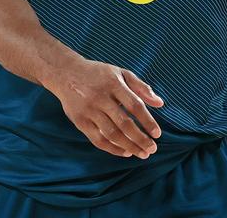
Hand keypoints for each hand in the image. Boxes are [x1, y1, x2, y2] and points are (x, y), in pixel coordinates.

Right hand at [44, 58, 163, 158]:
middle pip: (124, 123)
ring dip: (129, 147)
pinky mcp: (80, 121)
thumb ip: (141, 87)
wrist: (66, 73)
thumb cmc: (99, 74)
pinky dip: (113, 149)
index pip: (134, 106)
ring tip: (142, 153)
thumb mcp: (121, 73)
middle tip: (152, 149)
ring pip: (112, 134)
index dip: (148, 121)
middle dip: (140, 139)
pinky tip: (125, 152)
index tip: (157, 134)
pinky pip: (98, 140)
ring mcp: (89, 110)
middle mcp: (100, 98)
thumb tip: (160, 103)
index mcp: (113, 84)